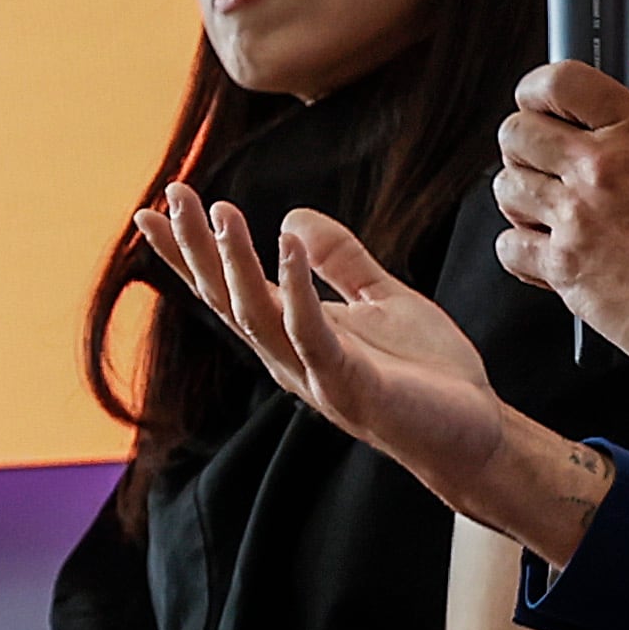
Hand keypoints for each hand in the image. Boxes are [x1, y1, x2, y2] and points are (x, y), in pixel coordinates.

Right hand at [143, 192, 612, 568]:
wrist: (477, 435)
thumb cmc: (427, 373)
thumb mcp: (382, 298)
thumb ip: (339, 260)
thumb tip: (290, 218)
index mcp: (289, 335)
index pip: (226, 288)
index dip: (187, 251)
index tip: (151, 209)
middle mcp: (287, 356)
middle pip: (225, 298)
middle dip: (195, 248)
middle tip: (172, 194)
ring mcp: (314, 374)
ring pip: (256, 314)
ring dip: (234, 262)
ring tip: (221, 211)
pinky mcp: (349, 385)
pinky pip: (312, 333)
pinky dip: (296, 289)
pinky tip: (285, 243)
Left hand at [494, 62, 628, 380]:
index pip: (560, 81)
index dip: (539, 88)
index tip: (540, 101)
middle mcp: (600, 169)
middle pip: (517, 131)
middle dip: (526, 143)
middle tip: (546, 160)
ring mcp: (577, 218)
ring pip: (506, 186)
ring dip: (524, 197)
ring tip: (554, 210)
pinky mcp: (564, 267)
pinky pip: (509, 245)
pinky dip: (523, 249)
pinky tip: (552, 251)